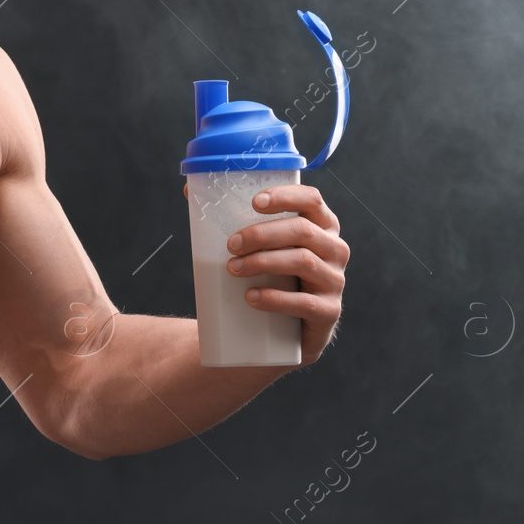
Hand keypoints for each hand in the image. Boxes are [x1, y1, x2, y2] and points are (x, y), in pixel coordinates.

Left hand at [221, 184, 347, 364]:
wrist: (277, 332)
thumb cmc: (268, 276)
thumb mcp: (257, 247)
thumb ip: (231, 219)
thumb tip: (188, 191)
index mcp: (320, 226)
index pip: (312, 200)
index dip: (286, 196)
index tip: (254, 202)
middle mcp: (334, 249)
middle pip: (302, 231)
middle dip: (262, 233)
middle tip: (230, 244)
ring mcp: (334, 281)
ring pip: (304, 262)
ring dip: (263, 262)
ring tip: (232, 268)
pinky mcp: (328, 312)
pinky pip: (306, 303)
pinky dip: (275, 298)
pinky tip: (251, 297)